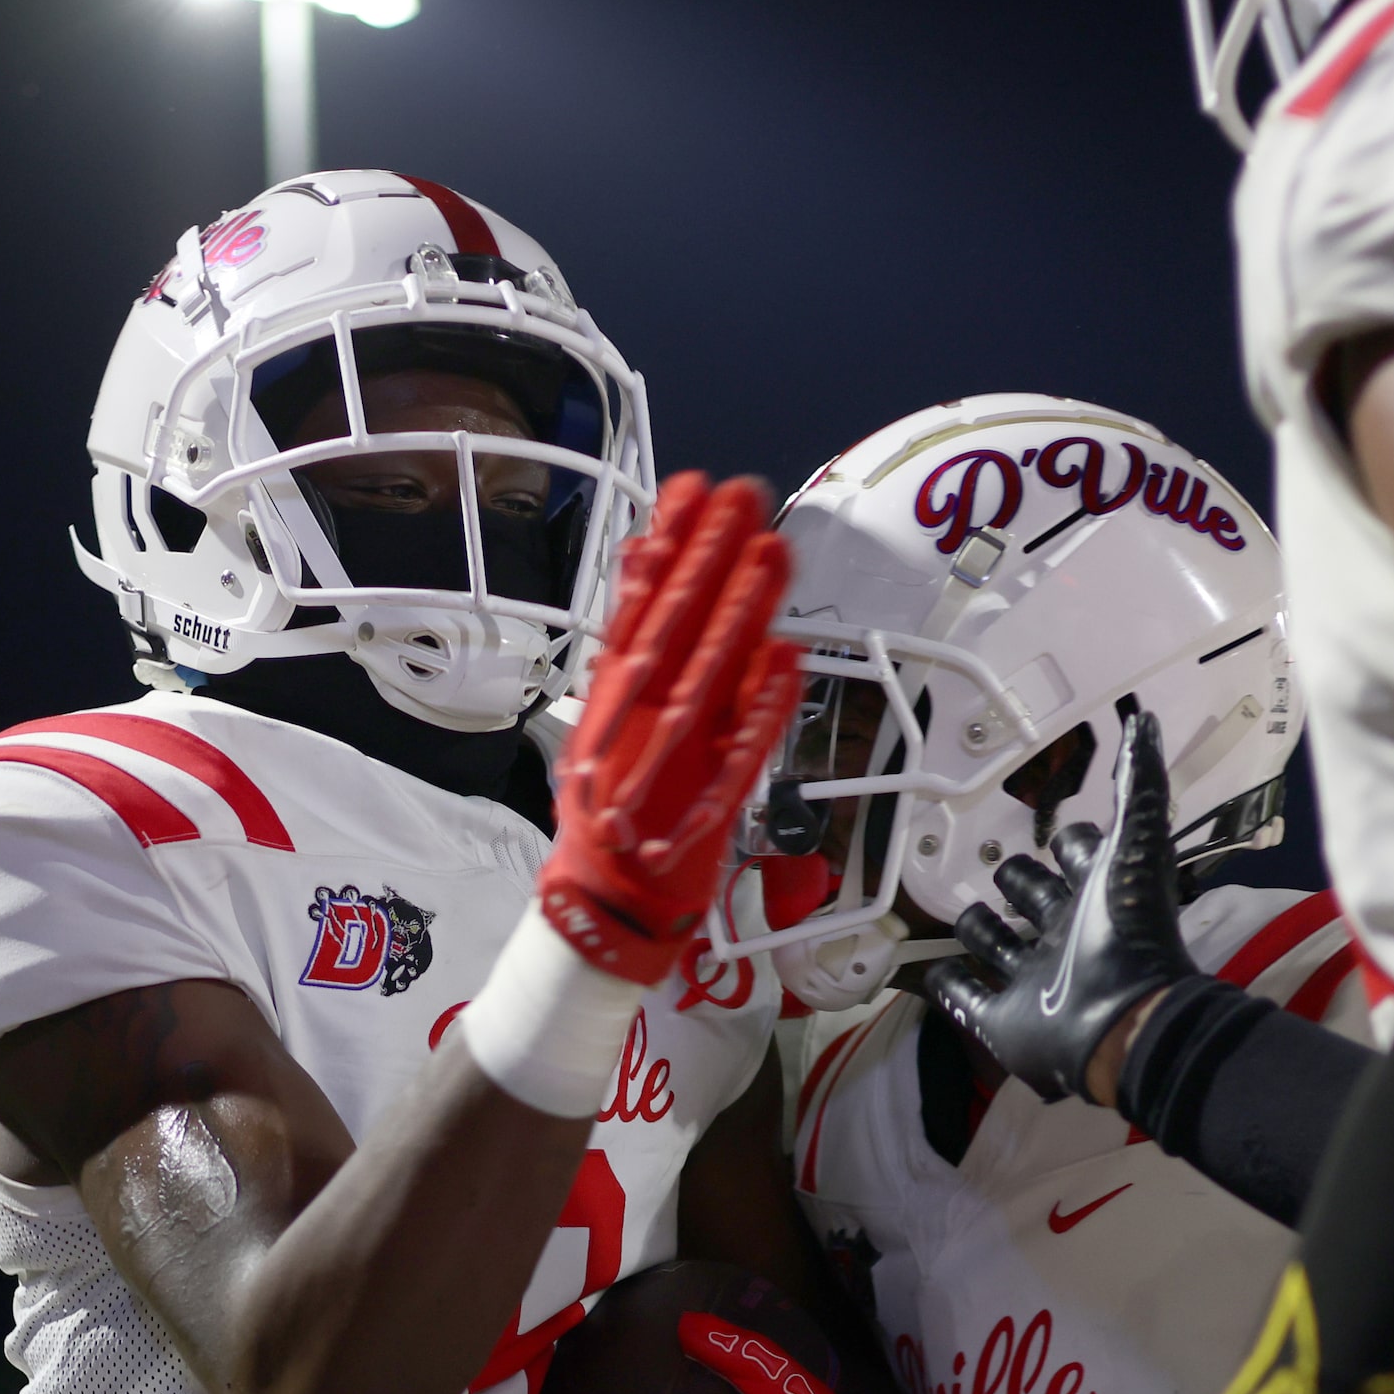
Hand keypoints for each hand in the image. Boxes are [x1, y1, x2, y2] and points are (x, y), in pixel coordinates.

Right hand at [543, 474, 800, 982]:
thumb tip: (644, 555)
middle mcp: (635, 723)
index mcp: (614, 697)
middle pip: (674, 629)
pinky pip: (741, 751)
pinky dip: (763, 708)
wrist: (603, 906)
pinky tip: (789, 658)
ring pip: (710, 677)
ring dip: (741, 613)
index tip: (695, 487)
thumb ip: (634, 638)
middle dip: (707, 558)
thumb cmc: (618, 806)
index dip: (666, 547)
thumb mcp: (612, 712)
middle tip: (742, 494)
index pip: (640, 608)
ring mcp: (669, 763)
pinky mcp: (706, 806)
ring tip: (775, 551)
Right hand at [927, 711, 1198, 1102]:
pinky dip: (952, 986)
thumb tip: (1142, 717)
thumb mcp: (1135, 845)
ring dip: (981, 930)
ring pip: (999, 946)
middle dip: (1020, 881)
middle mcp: (1064, 935)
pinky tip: (935, 972)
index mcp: (1096, 893)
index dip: (1074, 842)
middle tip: (1003, 866)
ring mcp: (1033, 980)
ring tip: (966, 915)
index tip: (1058, 828)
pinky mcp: (1005, 1021)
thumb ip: (1138, 783)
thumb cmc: (1127, 930)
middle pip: (1034, 898)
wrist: (1121, 1021)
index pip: (1080, 857)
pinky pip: (969, 1000)